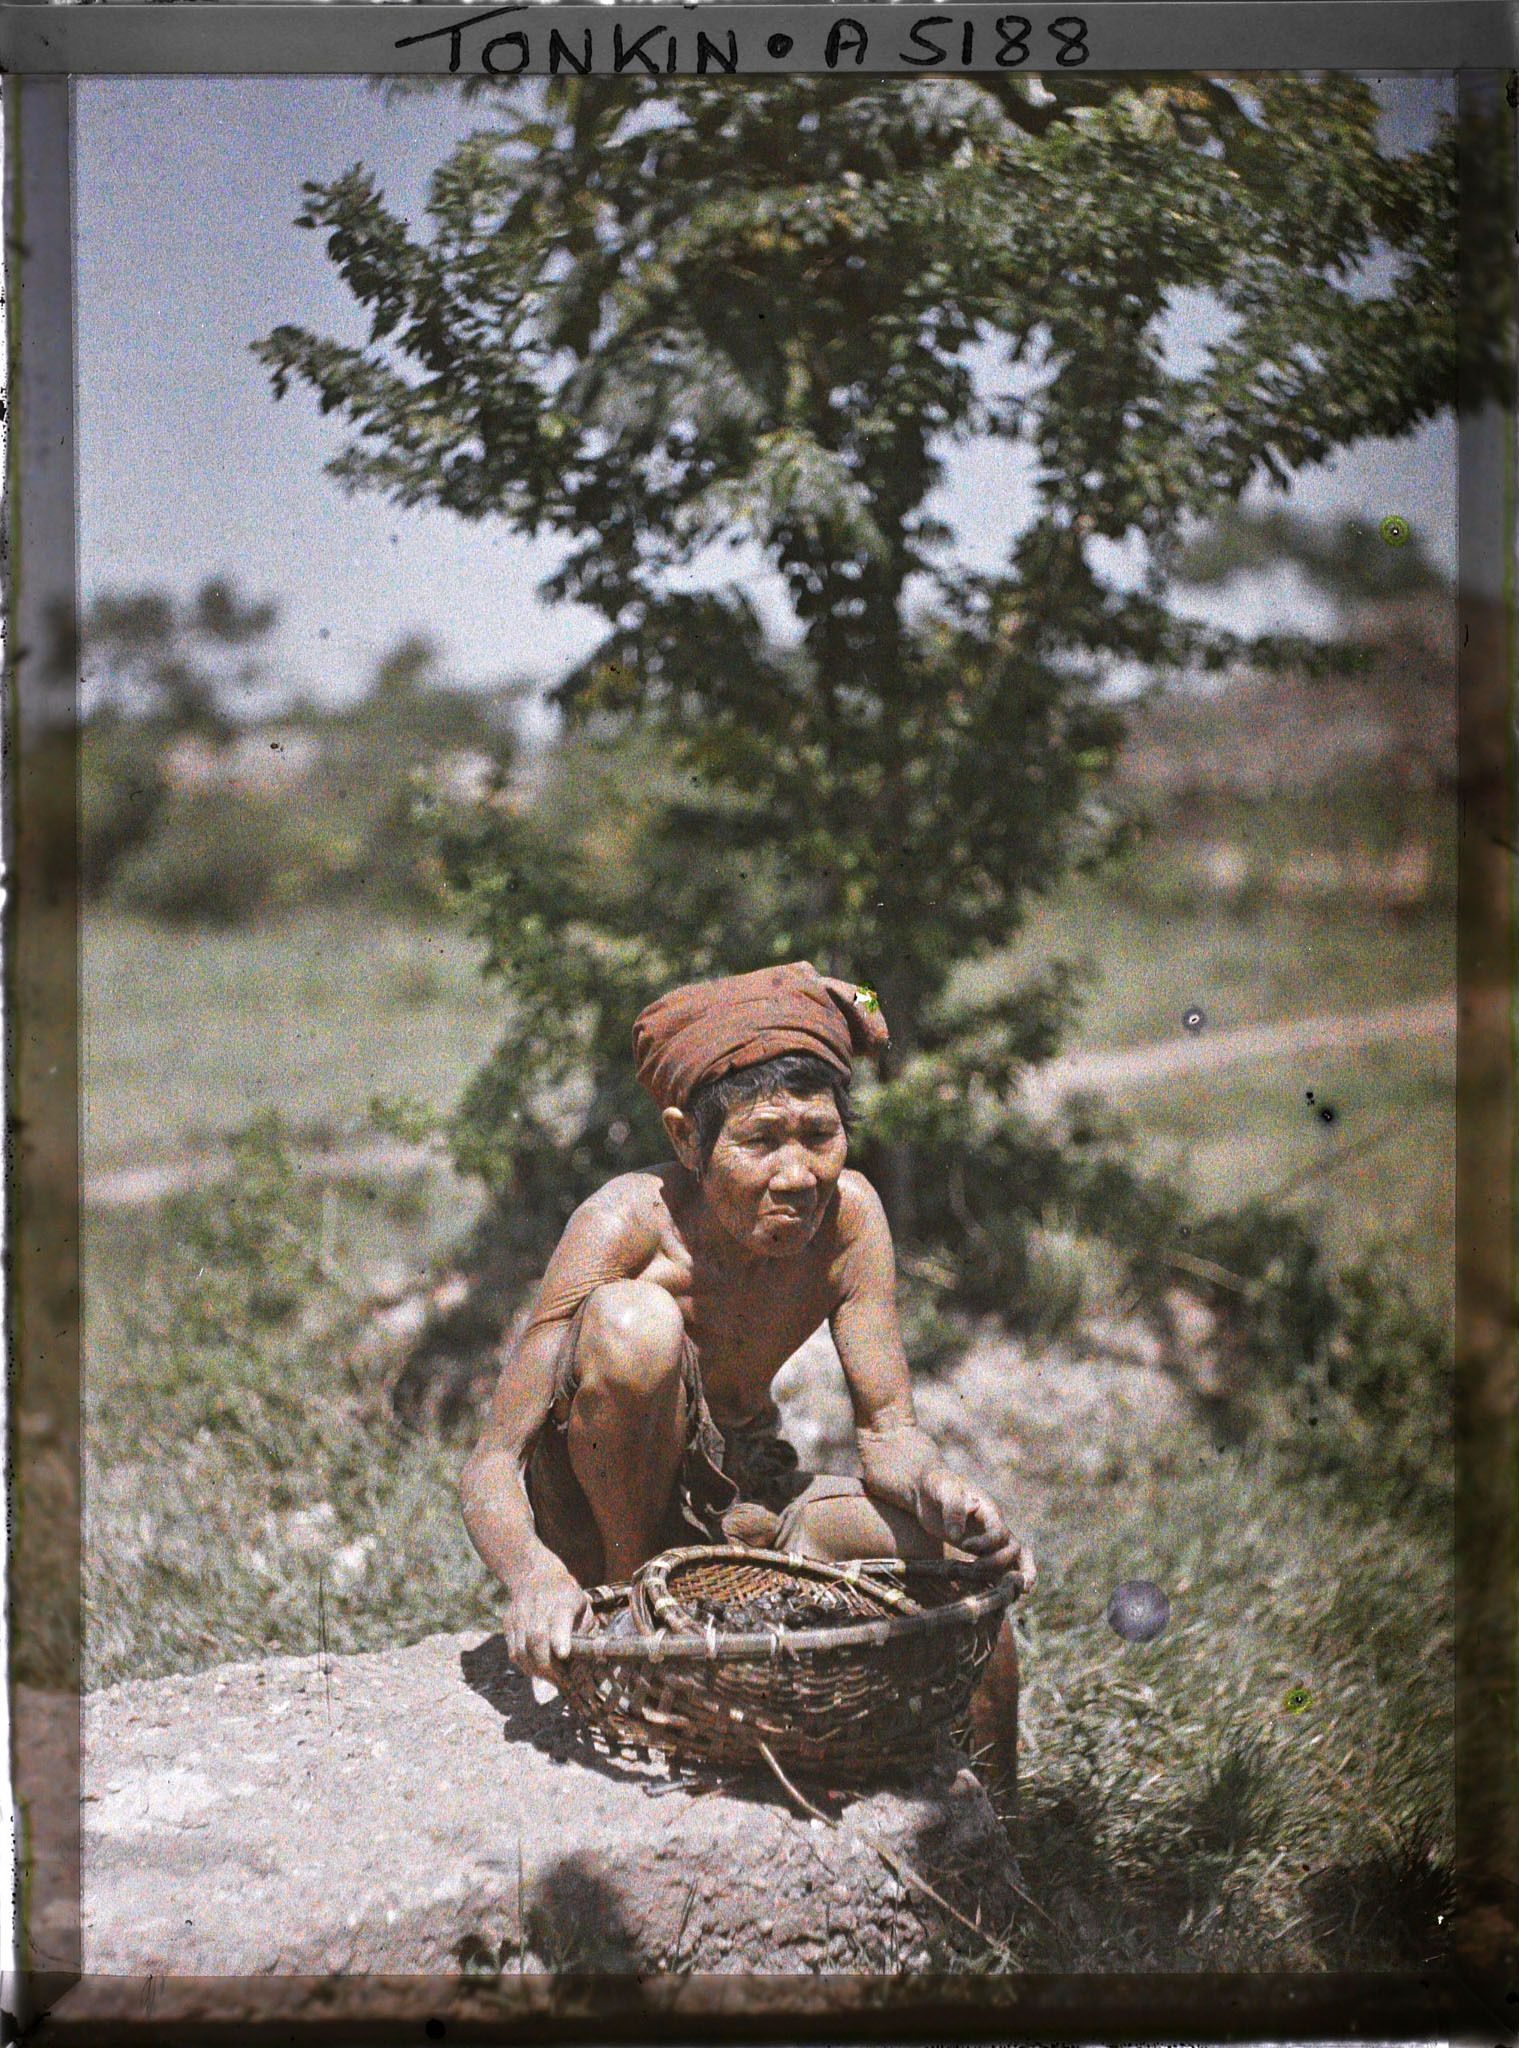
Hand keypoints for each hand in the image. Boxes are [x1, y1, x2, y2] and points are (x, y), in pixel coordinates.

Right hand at [504, 1556, 591, 1679]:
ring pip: (521, 1650)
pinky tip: (538, 1669)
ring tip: (551, 1678)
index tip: (564, 1654)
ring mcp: (518, 1613)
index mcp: (562, 1599)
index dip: (559, 1637)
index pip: (557, 1618)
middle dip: (548, 1666)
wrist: (537, 1575)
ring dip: (536, 1670)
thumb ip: (584, 1632)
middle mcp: (537, 1605)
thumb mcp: (583, 1607)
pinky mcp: (507, 1622)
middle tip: (562, 1681)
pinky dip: (526, 1665)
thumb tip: (588, 1663)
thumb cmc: (567, 1597)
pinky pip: (513, 1652)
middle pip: (536, 1638)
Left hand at [915, 1467, 1035, 1589]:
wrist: (926, 1490)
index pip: (999, 1533)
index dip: (987, 1543)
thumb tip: (958, 1536)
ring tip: (1018, 1592)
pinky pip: (999, 1567)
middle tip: (979, 1569)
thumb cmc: (937, 1485)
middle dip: (1000, 1563)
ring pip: (1015, 1560)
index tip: (966, 1545)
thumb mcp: (943, 1489)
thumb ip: (953, 1509)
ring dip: (1017, 1575)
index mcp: (989, 1510)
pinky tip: (1002, 1596)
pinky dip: (1005, 1580)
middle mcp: (994, 1527)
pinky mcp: (979, 1551)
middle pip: (1014, 1549)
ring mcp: (988, 1540)